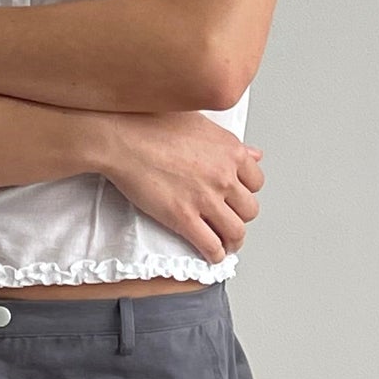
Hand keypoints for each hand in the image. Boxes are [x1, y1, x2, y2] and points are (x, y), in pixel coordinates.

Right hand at [102, 112, 264, 263]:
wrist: (121, 137)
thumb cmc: (153, 123)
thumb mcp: (200, 124)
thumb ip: (228, 143)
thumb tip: (252, 154)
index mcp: (231, 151)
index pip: (256, 182)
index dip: (246, 192)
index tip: (237, 198)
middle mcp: (224, 175)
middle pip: (249, 209)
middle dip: (240, 217)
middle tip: (230, 220)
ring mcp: (205, 198)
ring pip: (236, 231)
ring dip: (233, 241)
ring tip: (226, 243)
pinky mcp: (183, 217)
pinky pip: (211, 245)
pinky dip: (215, 255)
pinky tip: (211, 255)